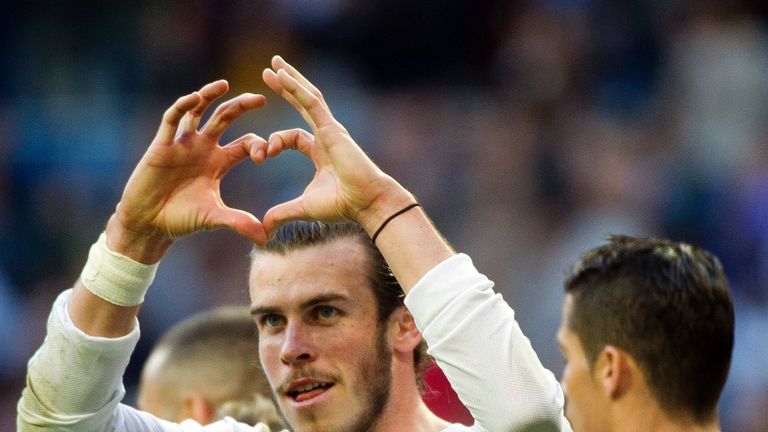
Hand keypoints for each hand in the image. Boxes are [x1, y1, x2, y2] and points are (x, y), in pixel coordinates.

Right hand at [112, 80, 268, 258]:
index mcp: (220, 162)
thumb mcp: (214, 218)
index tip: (267, 153)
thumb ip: (239, 222)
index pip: (246, 144)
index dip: (259, 145)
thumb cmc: (181, 220)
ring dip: (209, 96)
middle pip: (226, 118)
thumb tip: (265, 237)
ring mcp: (182, 144)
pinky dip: (182, 107)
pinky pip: (172, 120)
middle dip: (242, 107)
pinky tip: (194, 98)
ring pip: (198, 111)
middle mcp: (203, 148)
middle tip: (261, 98)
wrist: (148, 225)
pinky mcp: (161, 145)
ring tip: (224, 85)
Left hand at [258, 56, 412, 236]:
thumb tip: (263, 229)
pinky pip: (311, 102)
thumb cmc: (343, 206)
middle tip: (269, 71)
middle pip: (303, 104)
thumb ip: (282, 214)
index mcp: (320, 152)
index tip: (262, 155)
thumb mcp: (303, 208)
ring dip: (290, 79)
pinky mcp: (332, 128)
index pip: (293, 137)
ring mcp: (331, 129)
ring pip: (307, 97)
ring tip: (274, 63)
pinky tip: (281, 74)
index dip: (273, 142)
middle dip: (286, 87)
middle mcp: (326, 136)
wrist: (367, 203)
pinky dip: (296, 87)